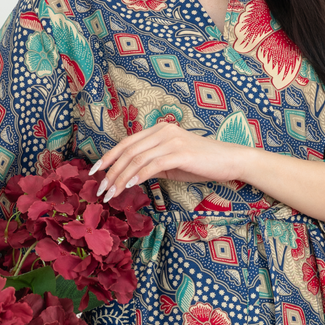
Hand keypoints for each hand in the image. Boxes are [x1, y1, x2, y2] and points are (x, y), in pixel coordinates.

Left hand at [88, 122, 248, 201]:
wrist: (230, 161)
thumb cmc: (202, 163)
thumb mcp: (172, 163)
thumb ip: (152, 165)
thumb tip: (130, 176)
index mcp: (158, 130)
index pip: (126, 143)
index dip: (108, 157)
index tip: (94, 172)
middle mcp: (163, 131)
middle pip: (128, 151)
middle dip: (111, 172)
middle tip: (100, 190)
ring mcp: (172, 140)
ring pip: (137, 159)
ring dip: (121, 178)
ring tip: (111, 194)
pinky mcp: (181, 153)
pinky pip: (153, 165)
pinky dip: (138, 176)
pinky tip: (129, 187)